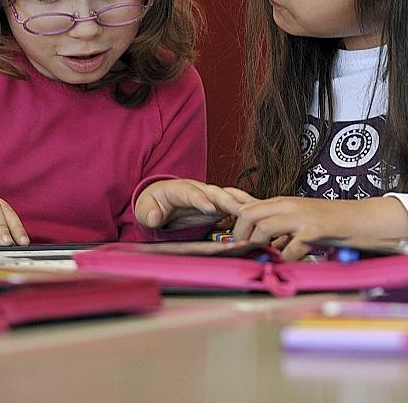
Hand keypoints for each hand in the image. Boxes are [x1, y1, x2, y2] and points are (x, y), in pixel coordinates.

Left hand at [135, 179, 256, 229]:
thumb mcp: (144, 209)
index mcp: (180, 189)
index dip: (201, 200)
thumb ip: (148, 213)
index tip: (210, 209)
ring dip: (244, 204)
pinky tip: (262, 217)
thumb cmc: (154, 204)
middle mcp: (200, 190)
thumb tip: (155, 217)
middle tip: (243, 212)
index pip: (191, 192)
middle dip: (230, 201)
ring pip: (231, 197)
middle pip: (217, 193)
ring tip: (260, 212)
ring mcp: (212, 197)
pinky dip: (249, 210)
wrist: (162, 201)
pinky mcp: (220, 206)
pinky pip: (237, 206)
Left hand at [231, 196, 407, 259]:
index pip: (247, 209)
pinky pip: (292, 247)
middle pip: (248, 214)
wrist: (363, 219)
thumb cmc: (332, 222)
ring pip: (264, 227)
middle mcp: (289, 205)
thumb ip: (281, 228)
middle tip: (245, 253)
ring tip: (265, 259)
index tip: (237, 244)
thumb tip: (262, 245)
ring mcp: (302, 216)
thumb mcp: (301, 219)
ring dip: (259, 247)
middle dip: (241, 236)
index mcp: (283, 202)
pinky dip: (287, 260)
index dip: (237, 228)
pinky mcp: (316, 230)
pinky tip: (291, 265)